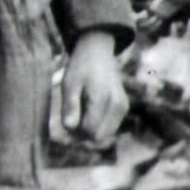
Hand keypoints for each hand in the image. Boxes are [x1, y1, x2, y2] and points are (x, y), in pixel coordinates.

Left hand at [59, 30, 127, 147]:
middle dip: (82, 135)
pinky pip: (110, 128)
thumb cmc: (80, 68)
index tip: (65, 123)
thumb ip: (70, 107)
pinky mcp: (123, 108)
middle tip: (70, 120)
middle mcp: (117, 105)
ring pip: (105, 135)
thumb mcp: (69, 84)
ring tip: (79, 114)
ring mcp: (122, 107)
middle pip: (98, 137)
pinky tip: (89, 111)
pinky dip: (98, 125)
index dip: (75, 132)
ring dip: (90, 131)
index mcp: (103, 98)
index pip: (89, 131)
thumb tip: (69, 128)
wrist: (97, 52)